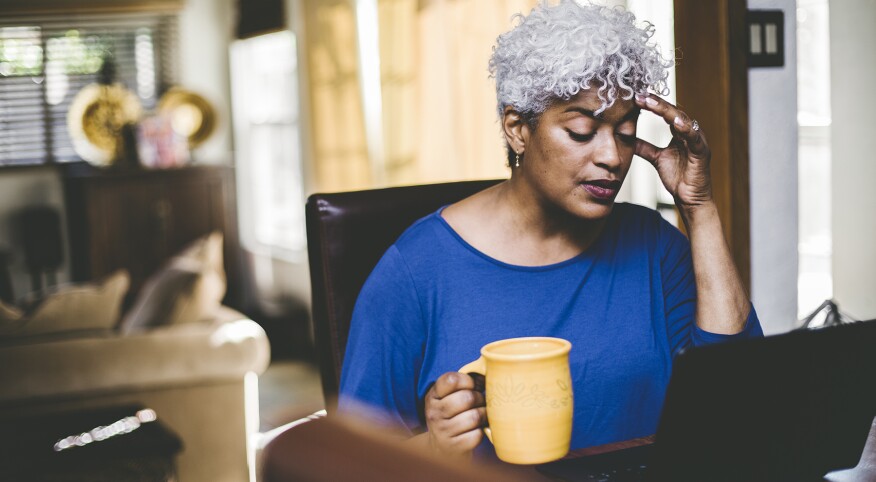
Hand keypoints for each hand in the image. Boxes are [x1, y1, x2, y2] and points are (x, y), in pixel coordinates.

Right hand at [423, 371, 486, 456]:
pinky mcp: (454, 447)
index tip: (472, 386)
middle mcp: (434, 413)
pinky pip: (476, 435)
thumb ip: (463, 384)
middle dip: (480, 398)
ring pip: (474, 417)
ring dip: (483, 415)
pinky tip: (478, 430)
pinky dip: (481, 432)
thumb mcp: (448, 397)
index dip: (468, 380)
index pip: (452, 379)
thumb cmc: (451, 416)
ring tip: (482, 415)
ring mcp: (442, 431)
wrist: (441, 449)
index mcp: (433, 396)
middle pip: (466, 398)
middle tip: (480, 402)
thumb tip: (488, 373)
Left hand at [634, 94, 712, 210]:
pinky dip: (685, 128)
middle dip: (656, 103)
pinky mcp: (702, 152)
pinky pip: (694, 137)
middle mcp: (690, 133)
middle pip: (673, 112)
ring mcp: (697, 141)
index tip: (635, 97)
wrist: (690, 199)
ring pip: (682, 120)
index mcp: (680, 133)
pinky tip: (674, 121)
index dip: (651, 104)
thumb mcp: (656, 158)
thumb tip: (627, 138)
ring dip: (666, 110)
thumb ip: (644, 147)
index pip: (665, 113)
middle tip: (640, 95)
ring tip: (651, 102)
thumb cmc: (678, 178)